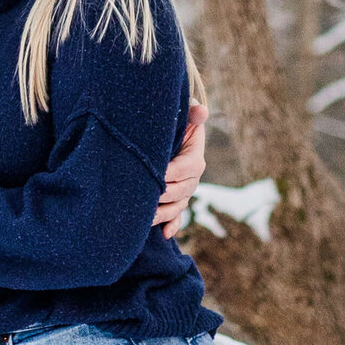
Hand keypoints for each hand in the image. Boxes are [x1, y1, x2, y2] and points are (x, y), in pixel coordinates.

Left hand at [156, 103, 205, 240]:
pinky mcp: (176, 202)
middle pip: (181, 191)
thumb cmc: (175, 124)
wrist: (168, 137)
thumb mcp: (183, 116)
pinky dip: (172, 226)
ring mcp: (184, 192)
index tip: (154, 173)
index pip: (186, 168)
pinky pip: (176, 217)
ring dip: (162, 213)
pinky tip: (164, 234)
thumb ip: (191, 113)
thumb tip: (201, 111)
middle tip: (143, 196)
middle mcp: (192, 178)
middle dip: (162, 194)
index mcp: (195, 159)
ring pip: (177, 206)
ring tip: (145, 217)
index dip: (170, 172)